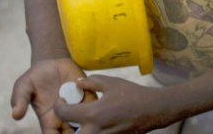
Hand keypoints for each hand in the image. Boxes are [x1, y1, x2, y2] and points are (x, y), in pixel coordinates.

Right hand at [11, 58, 92, 132]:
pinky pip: (96, 106)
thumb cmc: (35, 77)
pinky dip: (98, 107)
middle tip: (80, 126)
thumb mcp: (23, 86)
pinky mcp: (89, 96)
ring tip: (89, 115)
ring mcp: (78, 107)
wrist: (51, 61)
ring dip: (91, 123)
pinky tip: (97, 105)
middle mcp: (65, 117)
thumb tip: (15, 115)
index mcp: (49, 120)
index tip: (62, 131)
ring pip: (88, 123)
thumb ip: (19, 100)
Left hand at [54, 75, 175, 132]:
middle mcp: (94, 130)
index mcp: (92, 114)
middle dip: (67, 123)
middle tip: (71, 114)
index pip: (63, 114)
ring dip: (80, 128)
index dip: (59, 106)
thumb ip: (91, 82)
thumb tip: (77, 83)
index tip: (62, 101)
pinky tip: (99, 121)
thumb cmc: (133, 95)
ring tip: (85, 118)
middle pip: (70, 132)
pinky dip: (92, 130)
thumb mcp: (111, 83)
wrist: (153, 110)